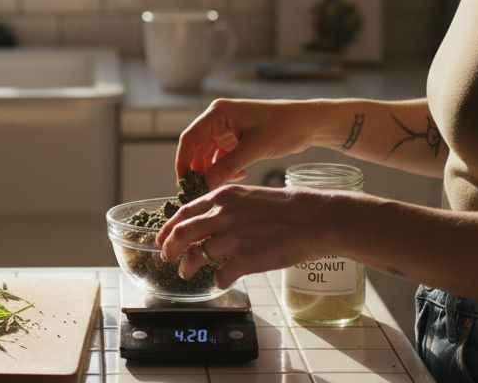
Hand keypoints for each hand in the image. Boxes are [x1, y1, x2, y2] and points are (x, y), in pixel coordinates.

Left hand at [155, 183, 335, 288]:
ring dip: (188, 268)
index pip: (183, 212)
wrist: (315, 219)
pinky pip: (219, 276)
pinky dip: (218, 281)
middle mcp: (222, 215)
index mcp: (222, 196)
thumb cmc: (288, 208)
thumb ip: (226, 208)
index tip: (161, 238)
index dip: (167, 228)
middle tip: (167, 258)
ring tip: (187, 274)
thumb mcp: (249, 196)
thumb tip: (208, 223)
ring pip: (195, 257)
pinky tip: (223, 280)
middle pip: (180, 235)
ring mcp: (232, 238)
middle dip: (169, 249)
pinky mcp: (244, 260)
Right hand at [176, 99, 312, 189]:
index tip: (184, 184)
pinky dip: (226, 168)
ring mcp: (227, 129)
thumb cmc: (283, 128)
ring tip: (221, 187)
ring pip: (209, 154)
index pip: (189, 139)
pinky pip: (222, 157)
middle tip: (200, 192)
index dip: (183, 162)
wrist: (308, 123)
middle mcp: (219, 119)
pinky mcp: (237, 138)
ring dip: (213, 171)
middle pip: (197, 148)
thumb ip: (228, 167)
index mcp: (218, 113)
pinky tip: (240, 175)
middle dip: (198, 170)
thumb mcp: (254, 149)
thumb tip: (206, 185)